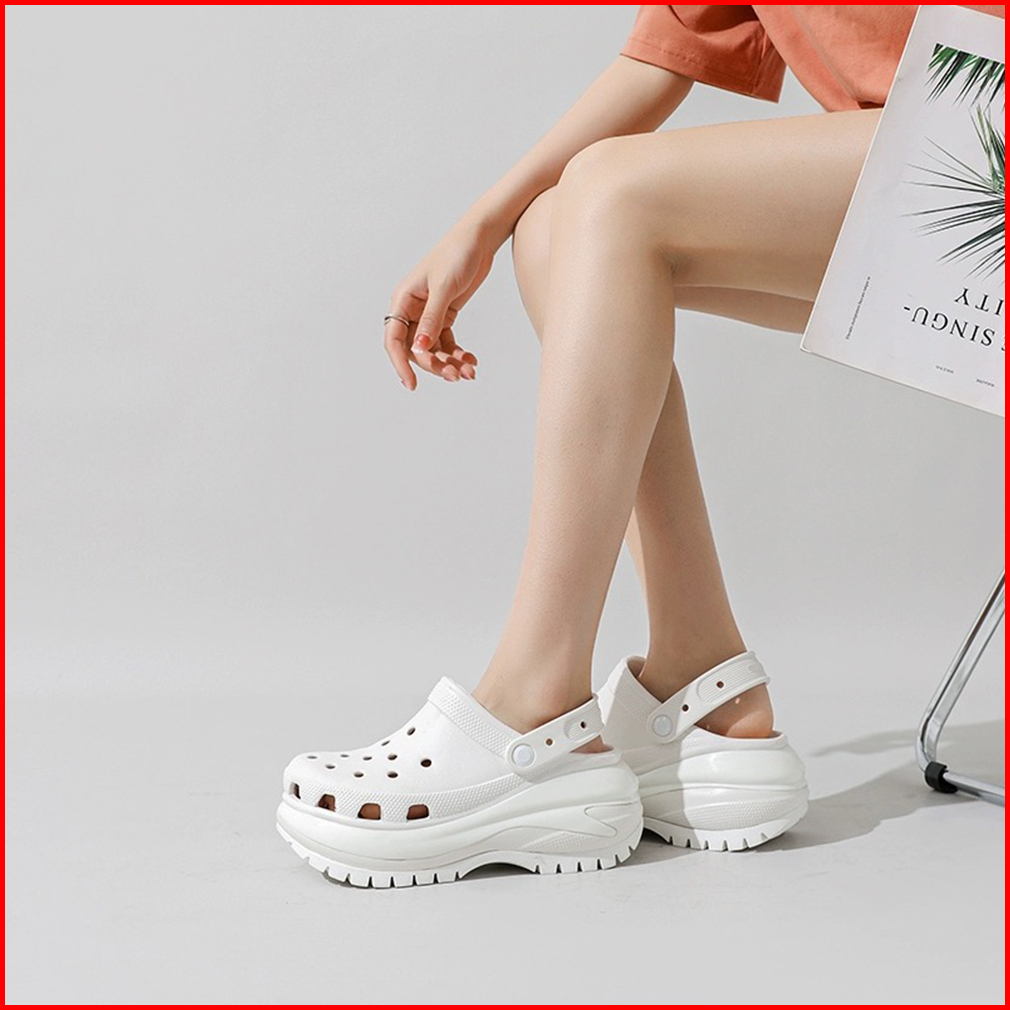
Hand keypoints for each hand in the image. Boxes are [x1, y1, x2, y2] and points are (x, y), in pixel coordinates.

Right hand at [383, 216, 497, 389]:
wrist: (479, 240)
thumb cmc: (457, 254)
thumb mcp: (444, 288)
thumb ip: (432, 319)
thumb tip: (420, 349)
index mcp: (402, 300)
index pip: (394, 339)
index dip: (400, 364)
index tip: (412, 384)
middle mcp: (412, 309)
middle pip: (416, 349)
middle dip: (435, 365)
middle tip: (456, 376)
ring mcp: (428, 314)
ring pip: (433, 349)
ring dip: (449, 363)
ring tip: (469, 371)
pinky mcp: (445, 315)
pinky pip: (447, 342)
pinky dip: (457, 354)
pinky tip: (471, 361)